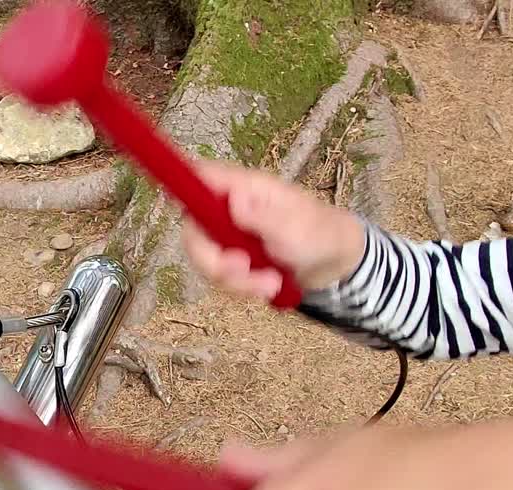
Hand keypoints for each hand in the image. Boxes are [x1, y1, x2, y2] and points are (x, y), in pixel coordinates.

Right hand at [180, 160, 367, 300]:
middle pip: (193, 232)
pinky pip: (220, 279)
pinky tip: (268, 286)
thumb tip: (234, 200)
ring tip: (271, 284)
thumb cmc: (320, 234)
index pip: (201, 177)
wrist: (335, 264)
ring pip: (206, 262)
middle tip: (243, 270)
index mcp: (244, 188)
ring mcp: (228, 236)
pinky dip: (242, 289)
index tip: (178, 205)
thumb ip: (263, 217)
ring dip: (236, 282)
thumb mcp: (296, 228)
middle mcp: (228, 210)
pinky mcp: (231, 260)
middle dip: (214, 261)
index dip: (182, 185)